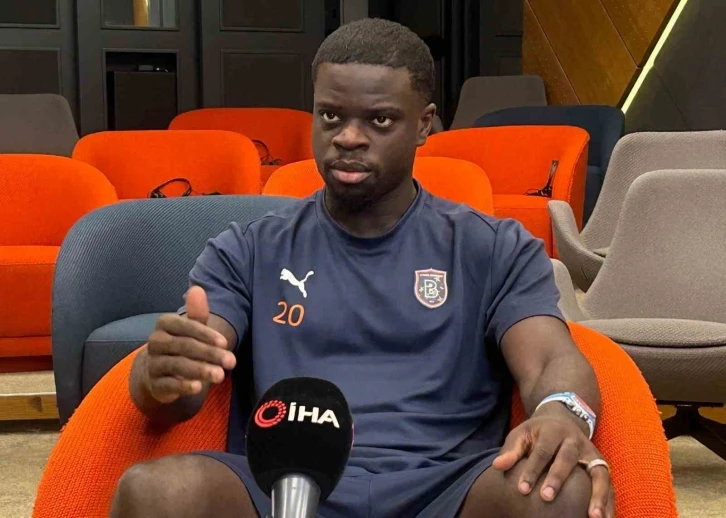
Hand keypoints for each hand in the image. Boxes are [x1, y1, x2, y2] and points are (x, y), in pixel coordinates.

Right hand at [144, 286, 236, 403]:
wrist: (159, 371)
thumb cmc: (182, 345)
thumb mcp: (192, 328)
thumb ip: (197, 313)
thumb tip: (197, 288)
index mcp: (164, 324)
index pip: (185, 326)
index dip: (206, 334)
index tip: (225, 343)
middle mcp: (155, 342)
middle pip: (184, 346)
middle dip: (209, 354)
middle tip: (231, 362)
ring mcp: (153, 363)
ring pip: (177, 365)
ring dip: (200, 370)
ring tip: (219, 376)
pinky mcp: (155, 384)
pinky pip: (168, 384)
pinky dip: (183, 386)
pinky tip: (198, 387)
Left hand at [492, 404, 613, 517]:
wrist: (562, 418)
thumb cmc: (537, 433)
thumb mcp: (522, 434)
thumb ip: (511, 451)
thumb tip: (497, 466)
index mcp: (553, 431)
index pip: (542, 451)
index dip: (532, 470)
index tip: (522, 489)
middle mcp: (575, 440)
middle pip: (567, 459)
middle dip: (557, 478)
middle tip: (546, 498)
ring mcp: (591, 452)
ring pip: (598, 472)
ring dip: (597, 495)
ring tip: (594, 517)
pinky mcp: (601, 464)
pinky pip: (609, 483)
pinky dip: (609, 501)